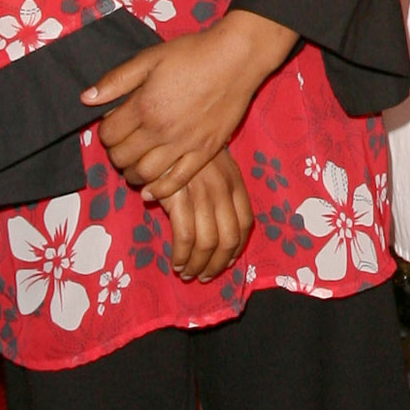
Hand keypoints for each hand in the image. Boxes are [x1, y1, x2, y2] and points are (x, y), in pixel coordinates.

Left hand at [82, 12, 296, 200]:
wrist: (236, 59)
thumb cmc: (193, 54)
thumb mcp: (150, 58)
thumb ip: (117, 80)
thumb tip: (86, 99)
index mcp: (144, 106)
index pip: (109, 134)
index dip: (105, 133)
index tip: (112, 127)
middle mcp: (161, 130)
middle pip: (123, 157)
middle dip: (116, 154)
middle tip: (121, 146)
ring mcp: (184, 144)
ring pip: (146, 174)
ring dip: (133, 174)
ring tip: (133, 166)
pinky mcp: (205, 152)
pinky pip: (178, 181)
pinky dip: (160, 190)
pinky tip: (151, 189)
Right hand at [162, 150, 254, 282]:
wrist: (163, 133)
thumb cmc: (185, 153)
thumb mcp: (214, 168)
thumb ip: (222, 195)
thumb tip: (220, 234)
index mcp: (235, 183)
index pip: (245, 223)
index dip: (237, 248)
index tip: (226, 262)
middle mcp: (222, 190)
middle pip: (229, 239)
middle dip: (217, 264)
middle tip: (205, 276)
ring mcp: (202, 194)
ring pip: (208, 243)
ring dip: (198, 265)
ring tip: (188, 274)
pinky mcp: (179, 198)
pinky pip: (185, 237)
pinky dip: (182, 255)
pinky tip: (176, 262)